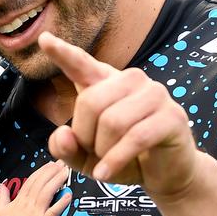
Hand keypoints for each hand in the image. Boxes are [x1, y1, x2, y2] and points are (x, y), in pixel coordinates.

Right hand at [0, 161, 71, 215]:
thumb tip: (1, 185)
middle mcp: (29, 204)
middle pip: (41, 183)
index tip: (50, 164)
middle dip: (52, 171)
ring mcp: (36, 213)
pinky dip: (61, 203)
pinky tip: (69, 195)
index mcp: (20, 200)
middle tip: (62, 163)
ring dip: (57, 181)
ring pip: (47, 192)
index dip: (42, 171)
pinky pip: (53, 211)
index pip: (32, 181)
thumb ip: (2, 197)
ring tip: (66, 172)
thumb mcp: (0, 211)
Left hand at [38, 32, 203, 200]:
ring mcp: (155, 95)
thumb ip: (66, 148)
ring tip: (108, 161)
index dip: (63, 53)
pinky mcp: (172, 116)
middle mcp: (131, 80)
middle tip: (95, 153)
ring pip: (112, 121)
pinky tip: (105, 173)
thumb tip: (63, 134)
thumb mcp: (86, 158)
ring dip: (103, 150)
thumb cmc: (125, 159)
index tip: (44, 40)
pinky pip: (135, 138)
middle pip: (90, 101)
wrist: (167, 175)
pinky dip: (115, 160)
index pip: (82, 63)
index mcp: (107, 82)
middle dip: (85, 136)